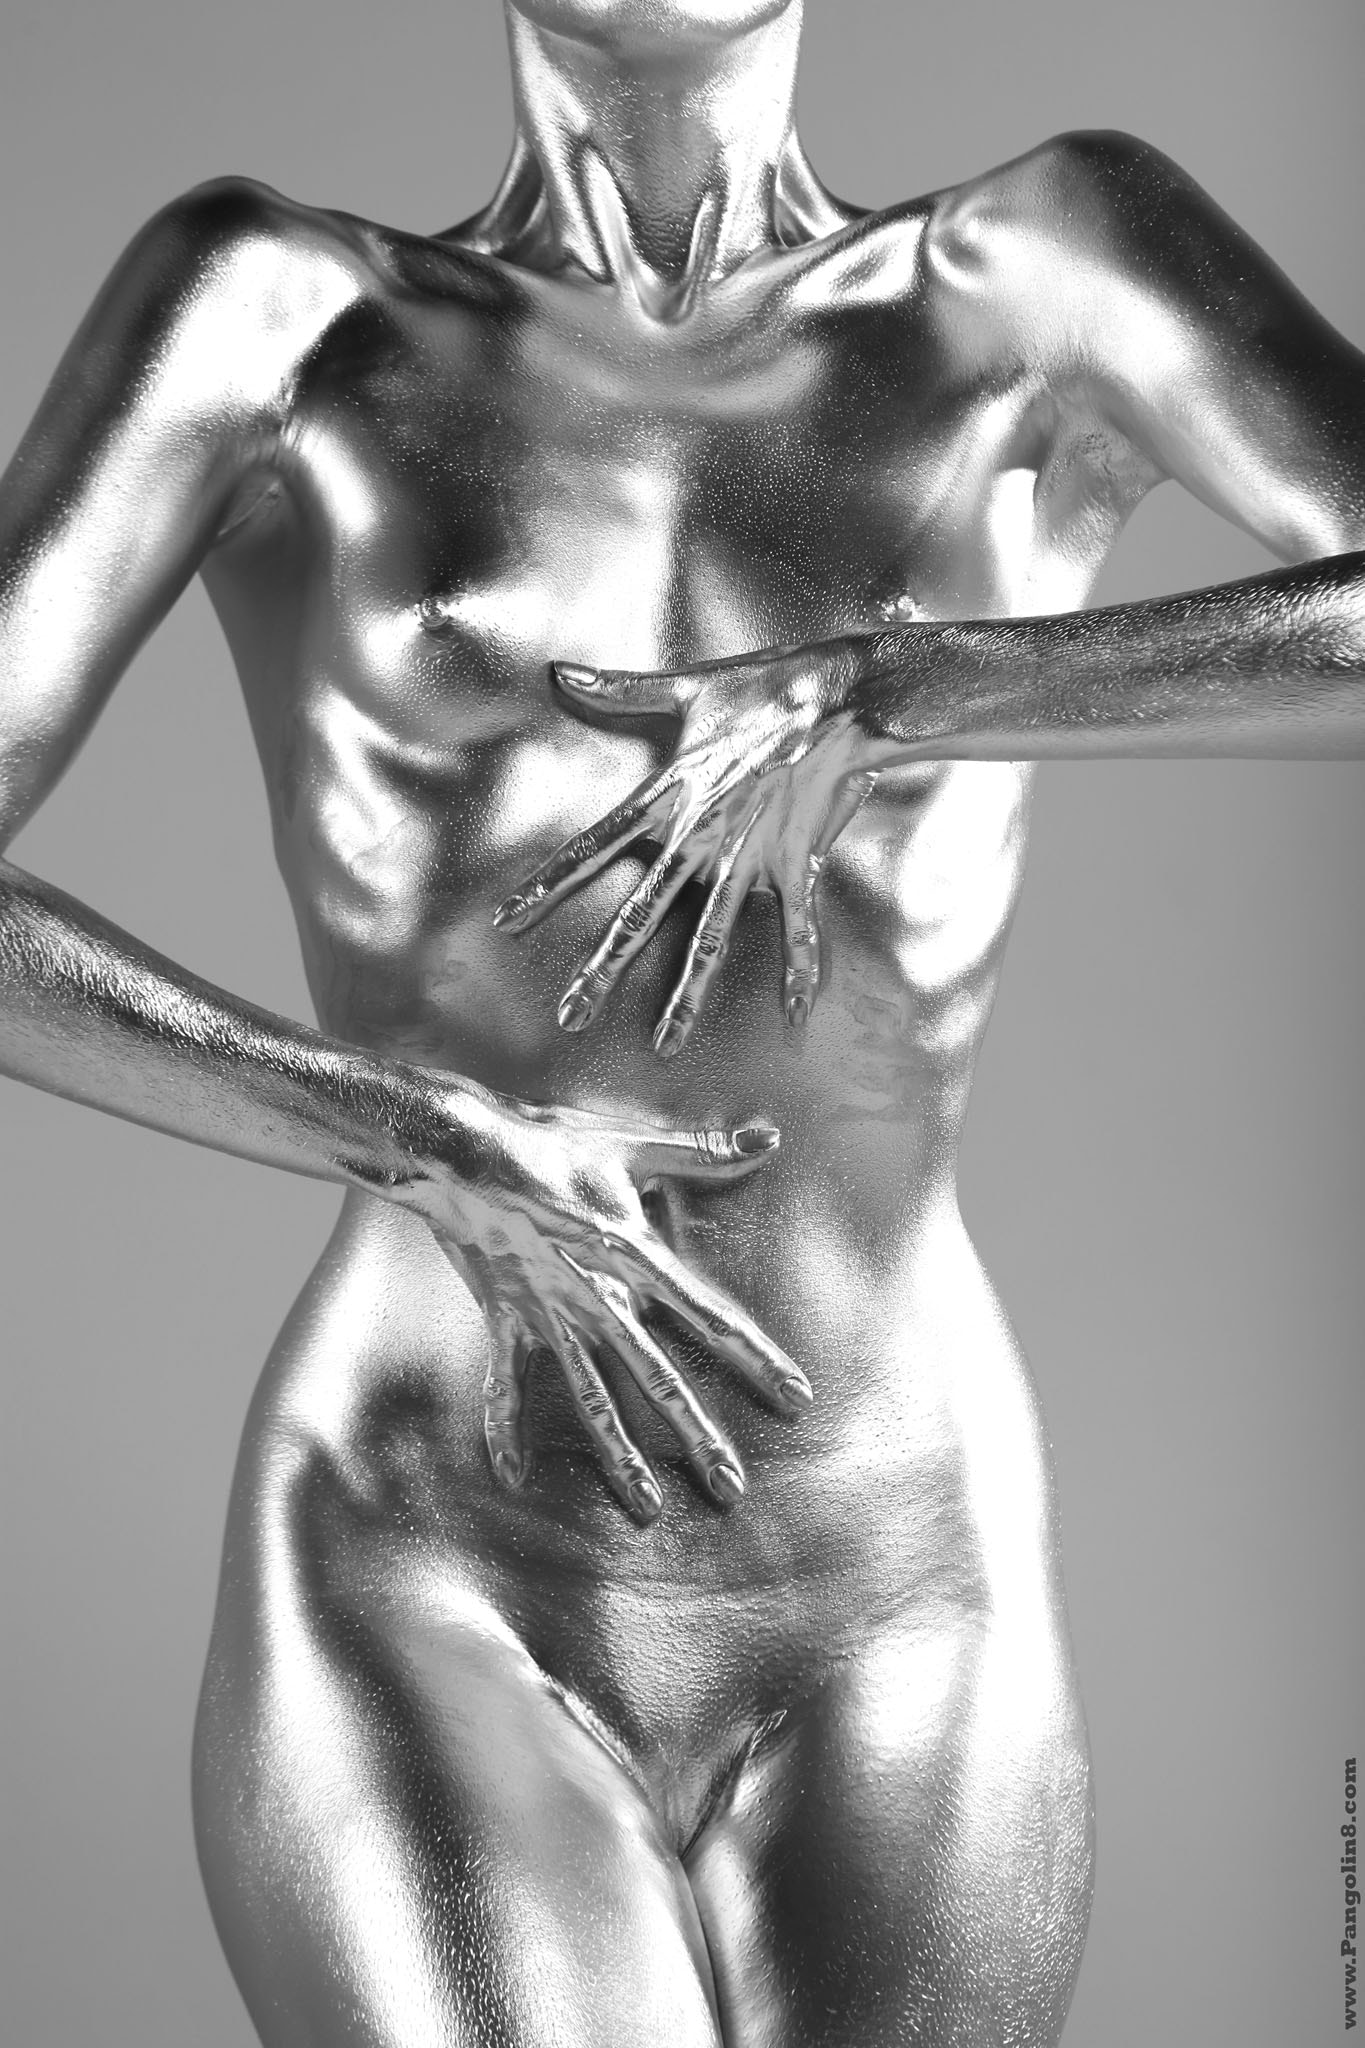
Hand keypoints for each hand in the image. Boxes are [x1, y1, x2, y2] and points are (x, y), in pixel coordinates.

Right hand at [403, 1083, 809, 1523]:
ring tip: (647, 1507)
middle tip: (732, 1488)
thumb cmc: (551, 1143)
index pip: (709, 1315)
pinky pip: (505, 1384)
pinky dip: (504, 1427)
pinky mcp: (506, 1318)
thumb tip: (769, 1135)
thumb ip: (702, 1151)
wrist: (463, 1150)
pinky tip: (515, 1476)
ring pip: (590, 1395)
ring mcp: (549, 1314)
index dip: (754, 1357)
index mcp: (634, 1255)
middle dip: (694, 1435)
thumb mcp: (631, 1145)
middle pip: (656, 1376)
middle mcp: (597, 1295)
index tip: (795, 1397)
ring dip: (617, 1453)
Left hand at [493, 640, 879, 1053]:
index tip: (506, 922)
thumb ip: (618, 690)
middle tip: (570, 1016)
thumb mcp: (685, 687)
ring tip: (666, 1045)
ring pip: (709, 941)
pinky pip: (798, 929)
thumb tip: (558, 674)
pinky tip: (797, 1015)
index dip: (546, 888)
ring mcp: (747, 858)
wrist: (840, 696)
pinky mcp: (795, 865)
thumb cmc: (763, 686)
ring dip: (687, 996)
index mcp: (666, 796)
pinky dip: (801, 971)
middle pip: (639, 916)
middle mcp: (698, 838)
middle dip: (603, 969)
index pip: (590, 849)